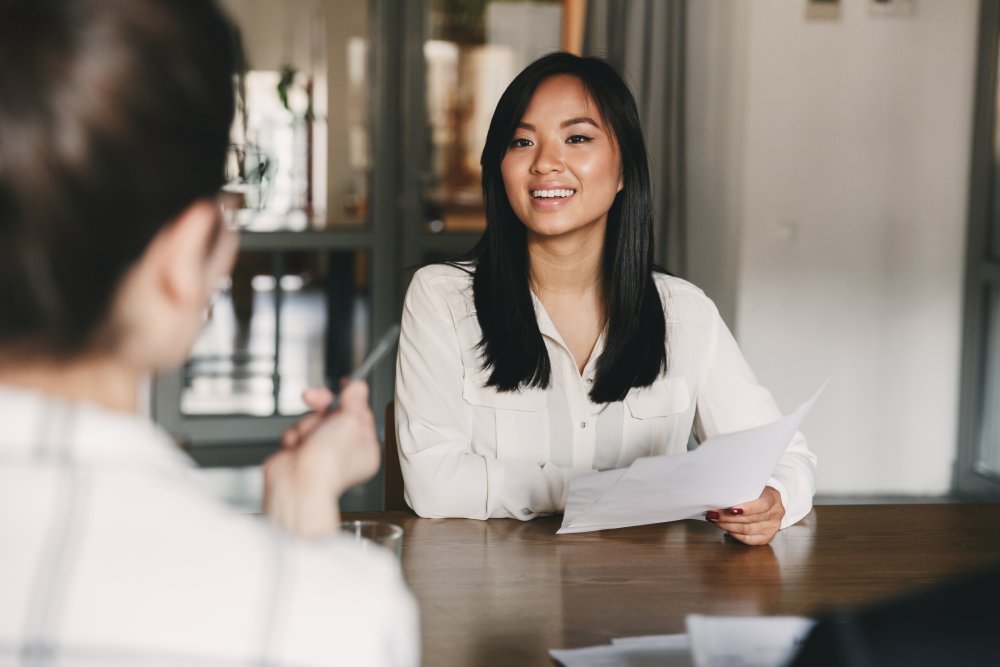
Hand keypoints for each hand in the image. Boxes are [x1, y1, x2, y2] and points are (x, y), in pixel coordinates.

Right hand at [262, 381, 379, 538]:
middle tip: (314, 397)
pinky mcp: (299, 456)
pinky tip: (295, 446)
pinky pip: (296, 433)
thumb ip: (354, 401)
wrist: (298, 484)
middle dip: (322, 406)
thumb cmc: (329, 463)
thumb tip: (358, 387)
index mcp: (365, 448)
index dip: (352, 398)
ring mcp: (320, 454)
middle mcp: (344, 453)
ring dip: (307, 424)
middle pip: (334, 416)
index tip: (346, 384)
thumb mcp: (350, 422)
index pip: (361, 415)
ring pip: (312, 422)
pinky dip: (294, 436)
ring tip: (306, 437)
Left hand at [705, 486, 784, 545]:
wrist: (769, 502)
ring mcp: (772, 527)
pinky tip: (726, 528)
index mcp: (773, 498)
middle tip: (714, 513)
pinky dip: (735, 534)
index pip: (762, 504)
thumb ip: (742, 491)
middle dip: (728, 517)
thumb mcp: (753, 487)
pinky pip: (748, 539)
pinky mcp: (766, 538)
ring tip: (715, 520)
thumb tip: (720, 496)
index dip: (747, 508)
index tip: (731, 509)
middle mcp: (775, 514)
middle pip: (751, 519)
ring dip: (727, 525)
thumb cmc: (757, 493)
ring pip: (747, 530)